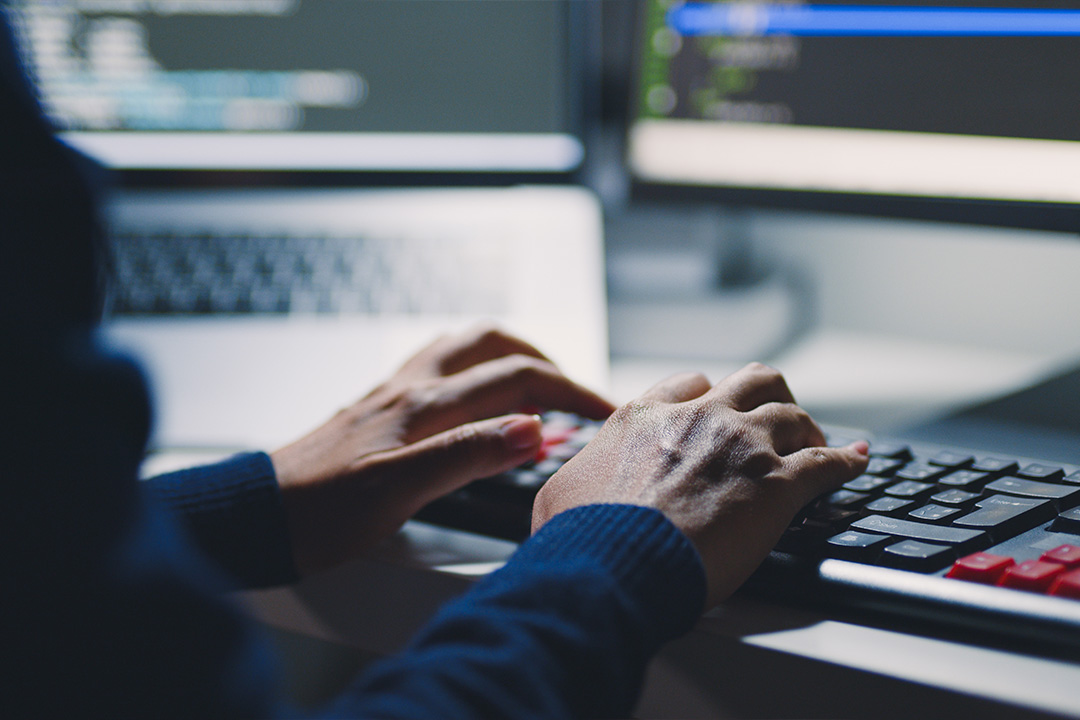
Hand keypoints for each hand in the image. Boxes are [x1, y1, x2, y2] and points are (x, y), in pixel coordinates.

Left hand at [271, 325, 614, 574]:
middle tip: (575, 394)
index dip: (571, 391)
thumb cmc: (319, 512)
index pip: (517, 378)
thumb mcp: (398, 492)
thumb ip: (466, 456)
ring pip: (463, 348)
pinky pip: (439, 369)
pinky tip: (476, 401)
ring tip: (537, 387)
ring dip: (509, 356)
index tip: (607, 411)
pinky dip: (474, 372)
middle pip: (493, 343)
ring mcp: (393, 394)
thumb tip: (532, 428)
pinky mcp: (379, 410)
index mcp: (423, 406)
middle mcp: (410, 388)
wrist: (258, 516)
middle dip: (545, 360)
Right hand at [531, 363, 868, 606]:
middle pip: (753, 381)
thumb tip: (568, 495)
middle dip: (768, 396)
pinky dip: (847, 461)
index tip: (717, 409)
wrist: (613, 564)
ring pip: (792, 413)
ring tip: (816, 442)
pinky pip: (827, 463)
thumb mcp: (557, 494)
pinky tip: (857, 462)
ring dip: (807, 427)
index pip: (689, 383)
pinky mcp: (777, 487)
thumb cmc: (581, 537)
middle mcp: (698, 419)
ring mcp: (742, 448)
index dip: (709, 395)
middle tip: (775, 421)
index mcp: (646, 417)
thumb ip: (577, 479)